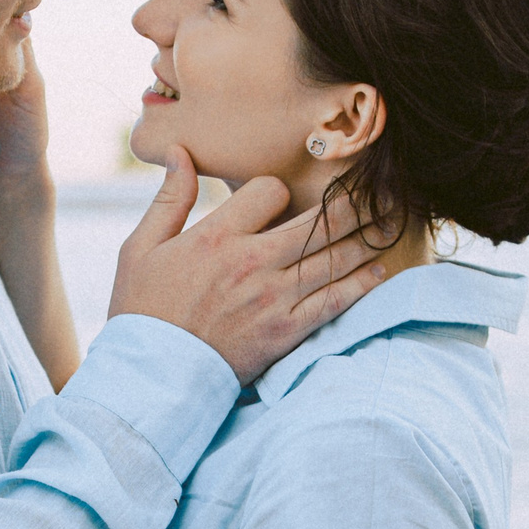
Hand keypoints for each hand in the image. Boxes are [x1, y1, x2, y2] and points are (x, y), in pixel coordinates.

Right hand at [110, 148, 388, 383]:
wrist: (151, 377)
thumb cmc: (141, 312)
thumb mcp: (139, 248)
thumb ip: (169, 198)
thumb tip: (181, 152)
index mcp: (217, 235)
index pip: (270, 191)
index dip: (277, 190)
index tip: (277, 200)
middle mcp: (251, 261)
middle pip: (316, 220)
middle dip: (351, 201)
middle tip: (379, 190)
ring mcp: (272, 298)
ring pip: (332, 257)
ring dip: (365, 237)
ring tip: (389, 221)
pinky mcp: (284, 332)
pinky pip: (333, 302)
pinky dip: (359, 285)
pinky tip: (376, 271)